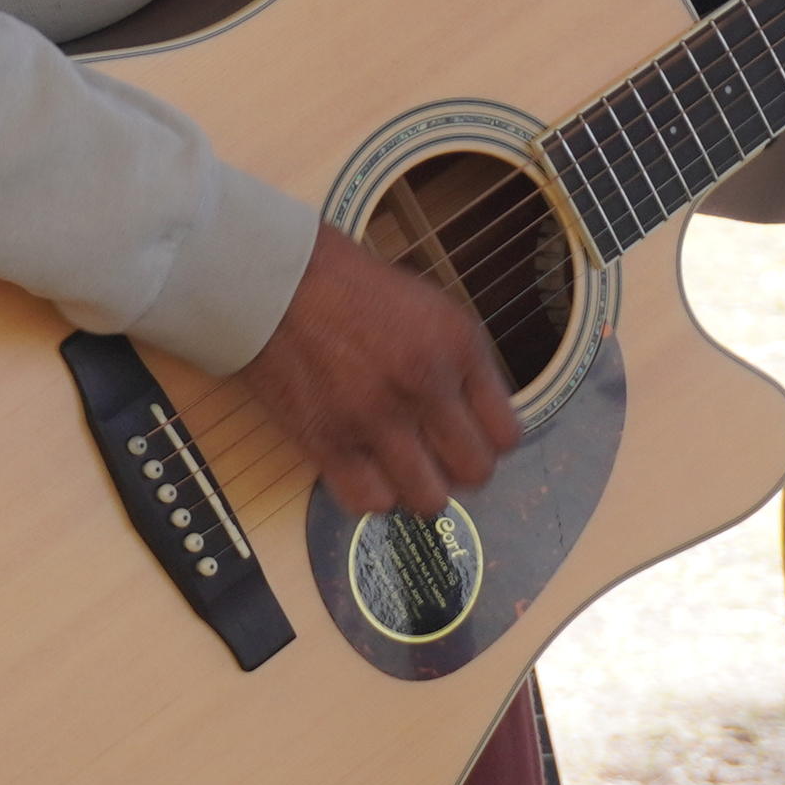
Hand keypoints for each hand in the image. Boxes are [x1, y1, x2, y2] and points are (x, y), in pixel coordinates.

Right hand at [232, 224, 520, 520]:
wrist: (277, 282)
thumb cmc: (350, 289)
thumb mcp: (429, 306)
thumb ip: (461, 362)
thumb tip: (478, 419)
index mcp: (457, 345)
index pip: (507, 434)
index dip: (490, 442)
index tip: (471, 436)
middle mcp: (424, 385)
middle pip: (474, 472)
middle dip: (460, 470)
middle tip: (439, 457)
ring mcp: (375, 417)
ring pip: (428, 499)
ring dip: (418, 488)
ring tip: (402, 468)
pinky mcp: (328, 441)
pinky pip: (370, 502)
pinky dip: (372, 494)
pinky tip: (365, 470)